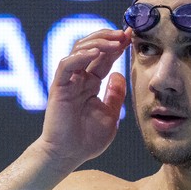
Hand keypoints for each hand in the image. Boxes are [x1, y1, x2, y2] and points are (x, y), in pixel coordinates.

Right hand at [35, 28, 130, 166]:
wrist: (68, 155)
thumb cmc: (87, 139)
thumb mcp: (110, 114)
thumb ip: (115, 94)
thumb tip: (120, 74)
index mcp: (90, 83)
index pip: (104, 57)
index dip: (117, 45)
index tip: (131, 36)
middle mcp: (79, 78)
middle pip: (91, 47)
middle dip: (108, 37)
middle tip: (125, 33)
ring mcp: (68, 81)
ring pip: (79, 49)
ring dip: (98, 42)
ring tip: (115, 41)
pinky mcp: (59, 87)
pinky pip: (67, 65)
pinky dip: (80, 56)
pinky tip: (96, 54)